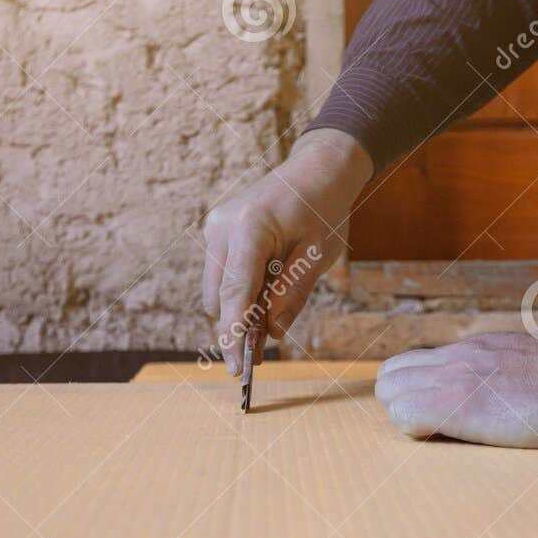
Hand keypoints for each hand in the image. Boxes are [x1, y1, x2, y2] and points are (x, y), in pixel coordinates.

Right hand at [202, 128, 374, 374]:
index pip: (234, 293)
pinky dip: (238, 293)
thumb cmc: (323, 209)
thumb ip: (293, 294)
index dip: (234, 334)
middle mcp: (222, 227)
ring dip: (236, 311)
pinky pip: (221, 274)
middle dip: (235, 328)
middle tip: (258, 358)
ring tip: (265, 329)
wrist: (315, 170)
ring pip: (214, 289)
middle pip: (217, 296)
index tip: (237, 368)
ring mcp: (215, 228)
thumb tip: (272, 332)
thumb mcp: (319, 256)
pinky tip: (262, 301)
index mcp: (249, 228)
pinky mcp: (217, 232)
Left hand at [375, 330, 537, 447]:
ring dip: (406, 419)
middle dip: (401, 405)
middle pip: (389, 378)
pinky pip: (404, 415)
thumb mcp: (534, 366)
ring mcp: (454, 378)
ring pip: (390, 394)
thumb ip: (509, 372)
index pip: (411, 365)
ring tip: (442, 437)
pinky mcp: (456, 403)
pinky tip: (448, 440)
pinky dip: (415, 432)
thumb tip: (512, 392)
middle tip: (434, 430)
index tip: (438, 417)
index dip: (414, 394)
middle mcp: (456, 359)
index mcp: (475, 351)